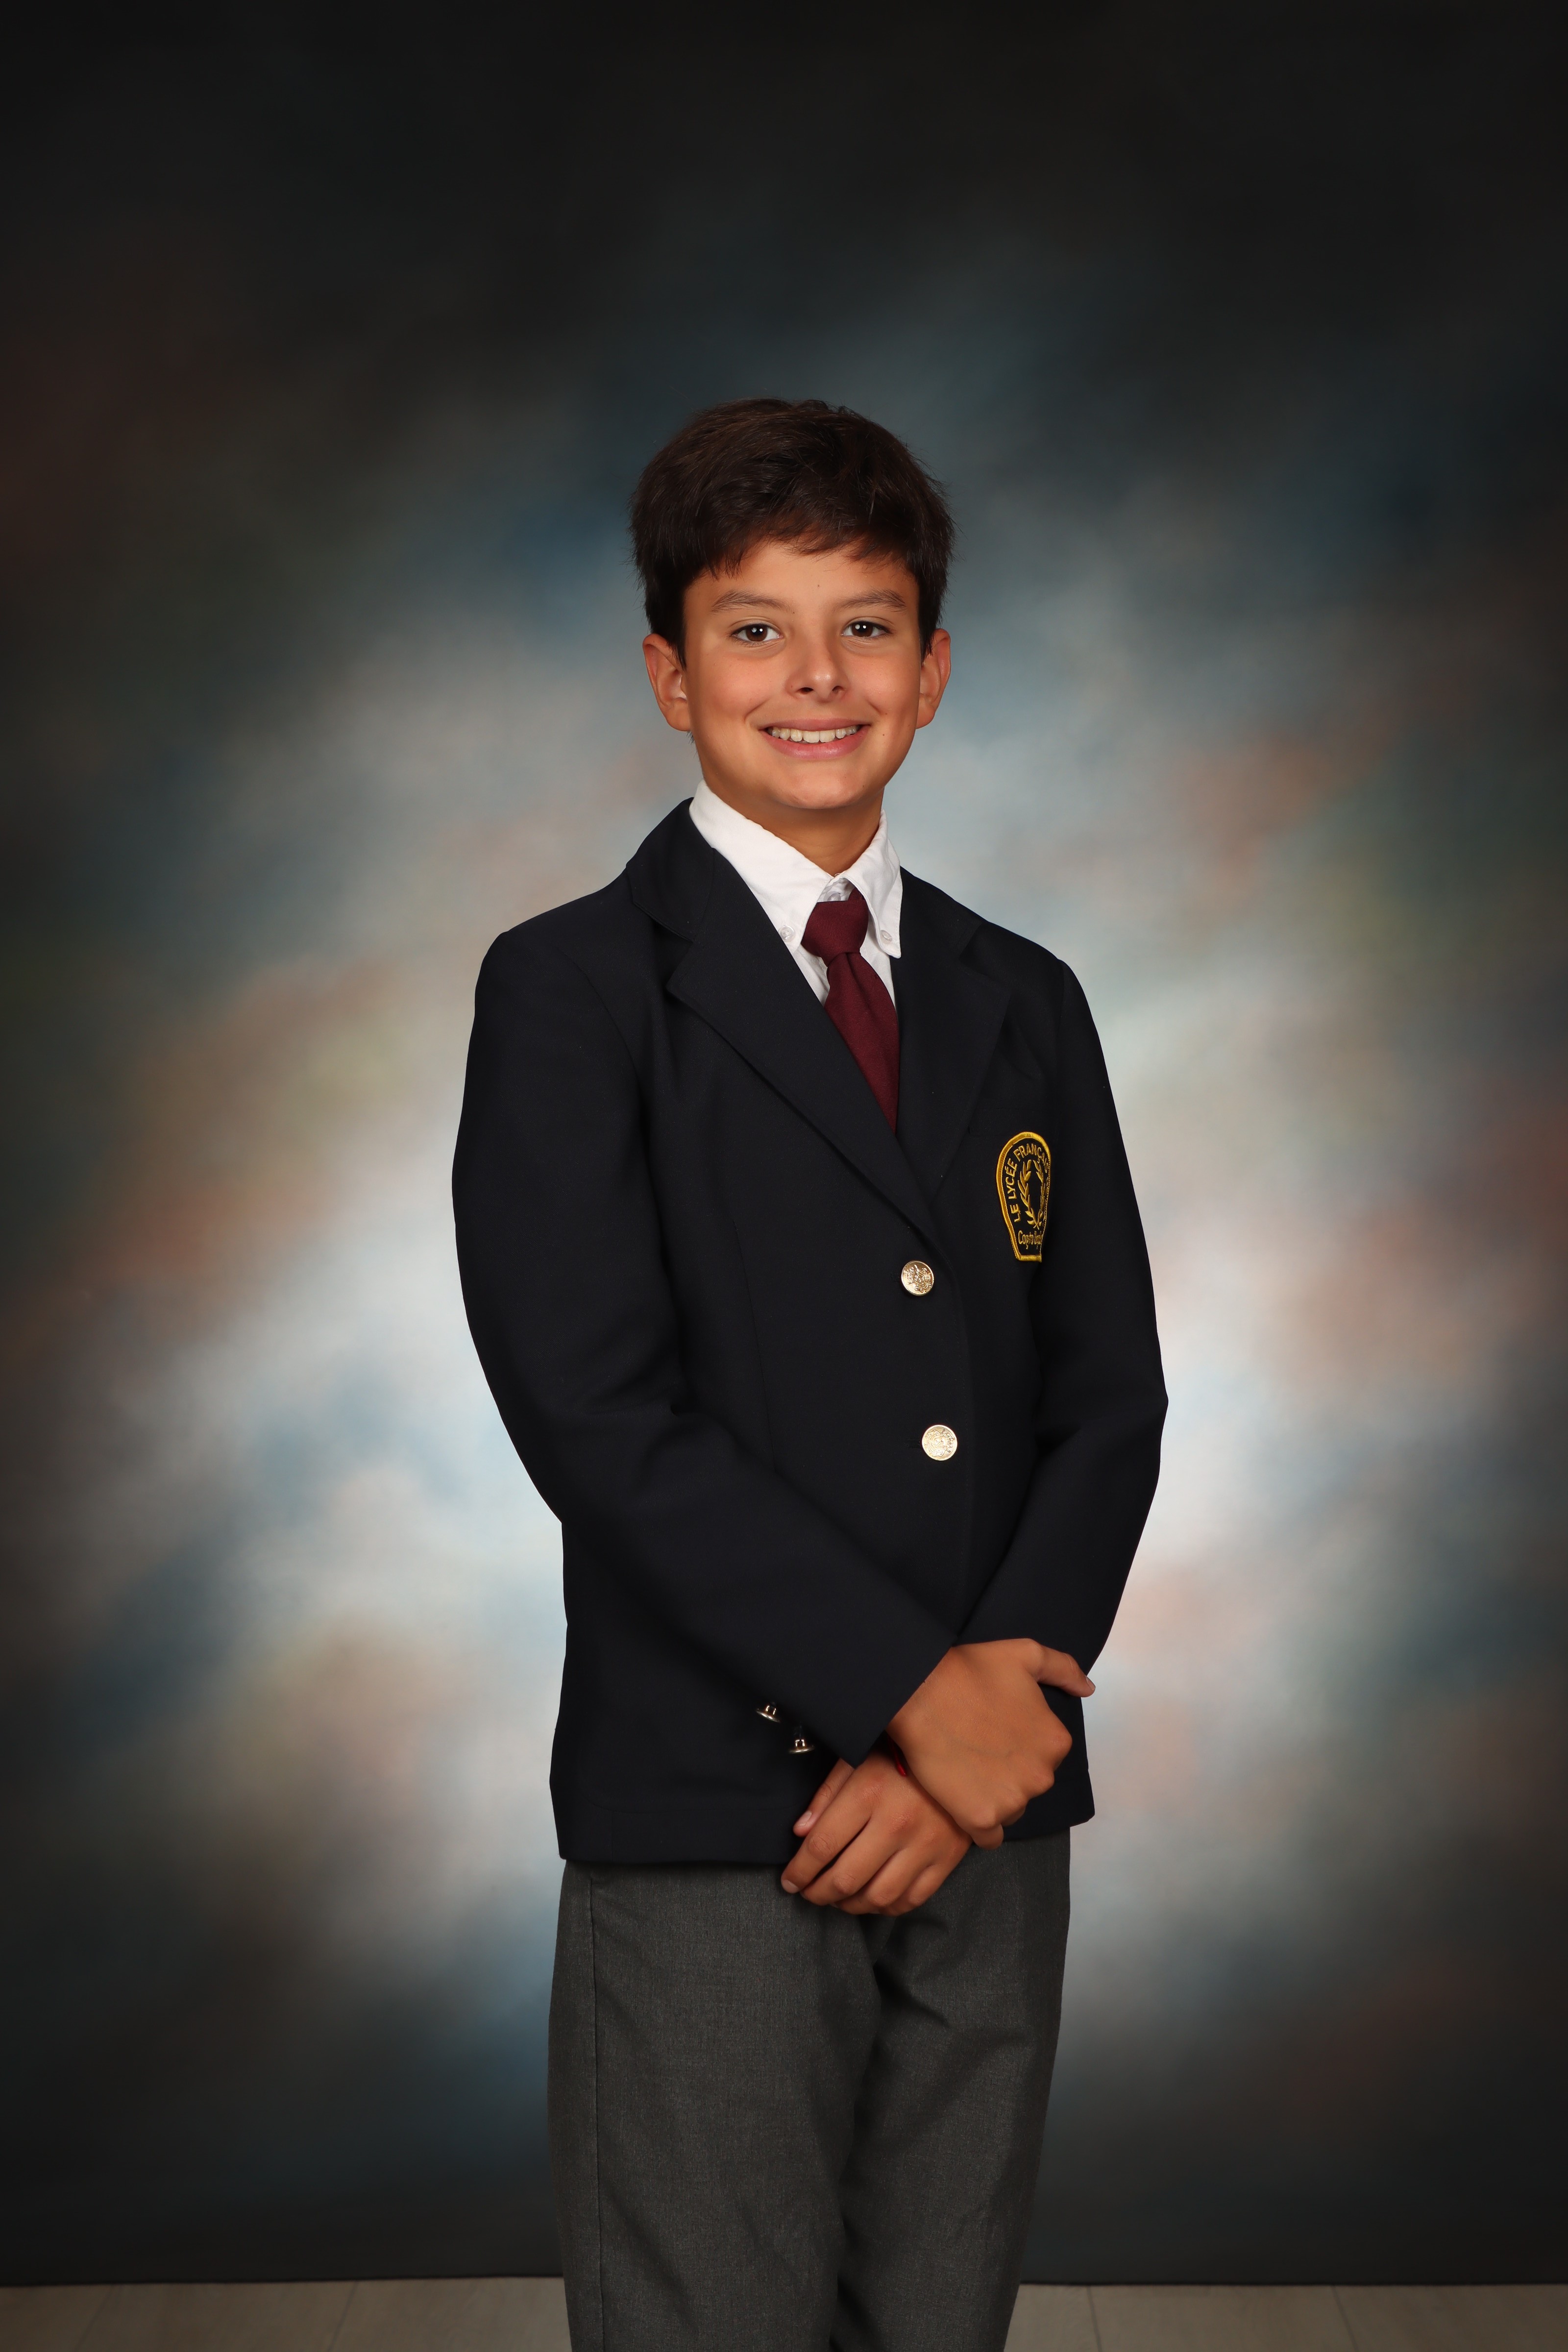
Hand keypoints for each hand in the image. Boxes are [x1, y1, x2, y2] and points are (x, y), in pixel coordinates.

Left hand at [780, 1748, 971, 1915]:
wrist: (962, 1756)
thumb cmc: (902, 1754)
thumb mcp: (858, 1758)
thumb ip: (827, 1795)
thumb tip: (800, 1832)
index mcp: (869, 1792)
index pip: (822, 1845)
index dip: (799, 1870)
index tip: (789, 1881)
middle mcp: (897, 1823)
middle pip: (846, 1878)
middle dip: (818, 1893)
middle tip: (807, 1893)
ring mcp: (925, 1845)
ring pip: (878, 1896)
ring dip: (850, 1905)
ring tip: (837, 1898)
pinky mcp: (947, 1859)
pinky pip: (911, 1899)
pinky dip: (886, 1906)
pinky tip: (872, 1898)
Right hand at [888, 1639, 1092, 1847]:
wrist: (919, 1690)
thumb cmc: (969, 1670)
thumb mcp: (1026, 1654)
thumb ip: (1064, 1669)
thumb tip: (1087, 1689)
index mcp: (1055, 1741)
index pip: (1044, 1757)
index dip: (1017, 1746)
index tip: (993, 1734)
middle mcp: (1042, 1775)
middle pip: (1028, 1786)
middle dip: (1007, 1773)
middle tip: (975, 1750)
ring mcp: (1013, 1800)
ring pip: (1009, 1810)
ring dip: (992, 1798)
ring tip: (964, 1771)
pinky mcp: (981, 1818)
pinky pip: (989, 1838)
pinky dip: (978, 1825)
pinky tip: (961, 1801)